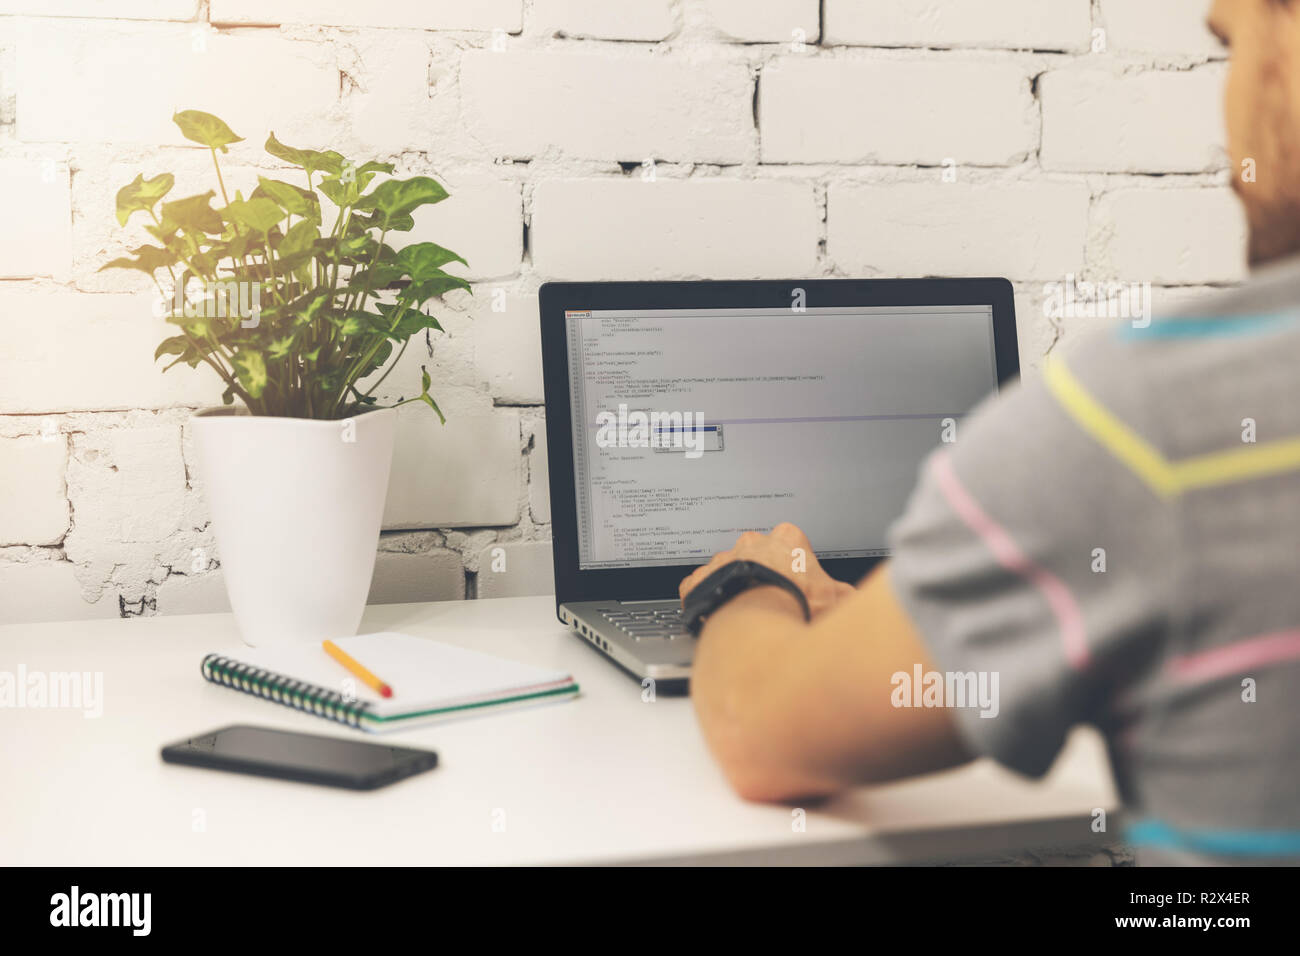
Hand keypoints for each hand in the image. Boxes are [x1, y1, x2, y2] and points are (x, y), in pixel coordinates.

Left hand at [678, 522, 856, 618]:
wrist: (756, 626)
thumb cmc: (795, 607)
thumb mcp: (837, 599)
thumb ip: (847, 594)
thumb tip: (857, 598)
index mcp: (787, 540)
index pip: (792, 542)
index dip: (796, 565)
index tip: (798, 582)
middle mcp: (752, 544)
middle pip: (758, 553)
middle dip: (764, 572)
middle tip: (772, 599)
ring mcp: (723, 560)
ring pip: (728, 569)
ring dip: (735, 586)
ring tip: (746, 613)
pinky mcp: (699, 580)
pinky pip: (700, 586)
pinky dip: (706, 599)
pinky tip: (718, 615)